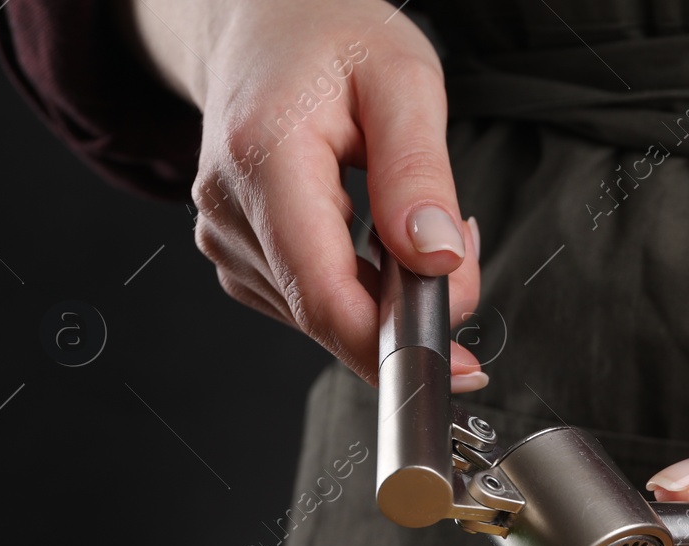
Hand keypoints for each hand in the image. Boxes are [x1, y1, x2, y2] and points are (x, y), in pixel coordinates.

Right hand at [130, 0, 484, 387]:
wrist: (263, 21)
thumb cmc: (332, 37)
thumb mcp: (404, 80)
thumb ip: (421, 173)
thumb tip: (437, 260)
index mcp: (264, 160)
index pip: (325, 295)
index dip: (394, 346)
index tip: (458, 368)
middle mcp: (230, 210)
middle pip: (335, 313)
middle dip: (415, 302)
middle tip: (460, 235)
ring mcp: (227, 239)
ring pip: (331, 316)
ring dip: (393, 291)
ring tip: (411, 210)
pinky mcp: (240, 257)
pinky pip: (319, 302)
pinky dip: (365, 285)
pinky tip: (376, 231)